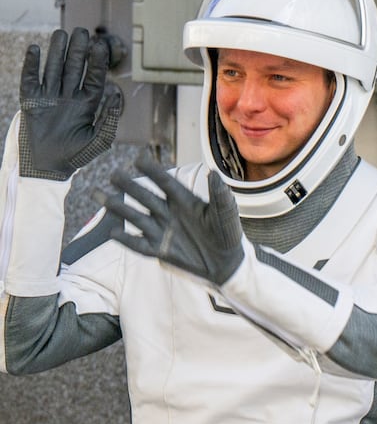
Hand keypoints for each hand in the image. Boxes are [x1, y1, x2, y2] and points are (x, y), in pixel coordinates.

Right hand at [19, 27, 122, 179]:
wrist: (48, 167)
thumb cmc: (76, 156)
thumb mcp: (99, 141)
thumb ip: (110, 120)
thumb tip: (116, 94)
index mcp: (87, 104)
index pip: (94, 78)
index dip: (97, 62)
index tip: (100, 45)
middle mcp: (69, 96)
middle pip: (74, 68)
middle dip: (78, 50)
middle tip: (81, 31)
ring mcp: (49, 96)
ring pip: (53, 68)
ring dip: (56, 51)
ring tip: (61, 33)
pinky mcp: (31, 100)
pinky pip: (30, 78)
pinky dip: (32, 64)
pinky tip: (35, 49)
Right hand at [99, 153, 244, 285]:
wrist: (227, 263)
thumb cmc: (228, 234)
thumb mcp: (226, 214)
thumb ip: (220, 196)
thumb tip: (214, 173)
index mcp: (185, 200)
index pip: (166, 183)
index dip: (153, 172)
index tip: (139, 159)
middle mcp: (169, 212)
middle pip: (145, 197)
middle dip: (129, 187)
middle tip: (114, 175)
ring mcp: (162, 231)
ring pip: (136, 218)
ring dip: (119, 208)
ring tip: (100, 196)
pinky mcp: (160, 250)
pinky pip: (139, 245)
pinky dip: (127, 240)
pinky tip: (113, 233)